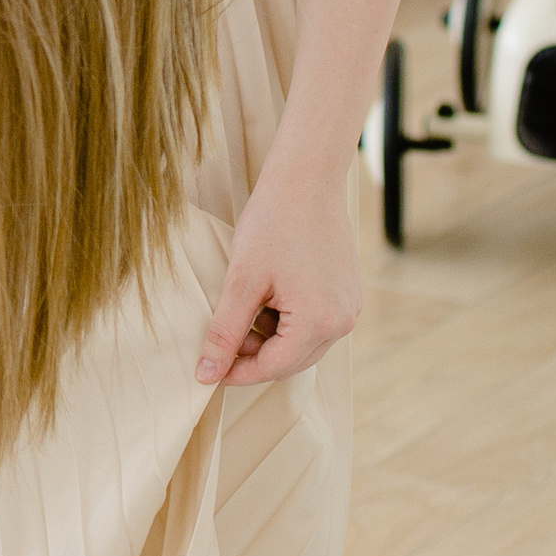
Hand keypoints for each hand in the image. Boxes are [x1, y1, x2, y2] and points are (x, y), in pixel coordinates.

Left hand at [196, 149, 360, 386]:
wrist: (307, 181)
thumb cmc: (272, 224)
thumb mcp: (241, 282)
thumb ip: (225, 333)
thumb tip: (206, 375)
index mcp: (318, 322)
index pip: (273, 368)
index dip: (237, 373)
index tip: (208, 371)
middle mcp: (342, 322)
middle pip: (291, 362)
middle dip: (253, 356)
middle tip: (220, 339)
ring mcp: (349, 308)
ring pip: (302, 345)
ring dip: (270, 339)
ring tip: (244, 306)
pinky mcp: (348, 295)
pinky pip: (315, 325)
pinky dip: (287, 322)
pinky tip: (267, 296)